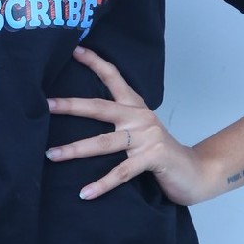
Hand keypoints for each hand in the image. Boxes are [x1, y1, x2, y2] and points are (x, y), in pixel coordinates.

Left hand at [46, 46, 216, 205]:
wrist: (197, 173)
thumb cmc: (162, 154)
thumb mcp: (141, 132)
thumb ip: (119, 124)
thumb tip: (84, 118)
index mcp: (136, 108)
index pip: (114, 78)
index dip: (95, 63)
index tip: (74, 50)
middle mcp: (139, 117)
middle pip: (99, 107)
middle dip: (70, 106)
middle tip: (46, 105)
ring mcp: (147, 137)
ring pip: (103, 142)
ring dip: (75, 150)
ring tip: (51, 155)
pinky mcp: (152, 158)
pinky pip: (121, 172)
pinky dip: (101, 184)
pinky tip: (85, 193)